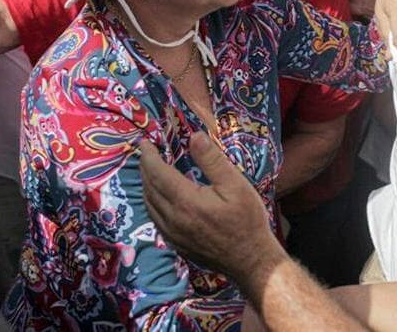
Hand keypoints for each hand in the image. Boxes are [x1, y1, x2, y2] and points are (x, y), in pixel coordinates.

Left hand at [139, 132, 277, 282]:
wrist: (251, 260)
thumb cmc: (247, 220)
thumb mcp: (235, 185)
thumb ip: (212, 160)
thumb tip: (195, 136)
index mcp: (186, 201)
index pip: (158, 173)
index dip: (149, 156)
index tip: (145, 142)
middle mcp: (173, 218)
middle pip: (150, 188)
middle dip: (145, 168)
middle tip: (147, 153)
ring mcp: (172, 234)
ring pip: (149, 205)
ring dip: (146, 185)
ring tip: (150, 171)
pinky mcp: (176, 244)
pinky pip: (155, 219)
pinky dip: (152, 203)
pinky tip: (159, 198)